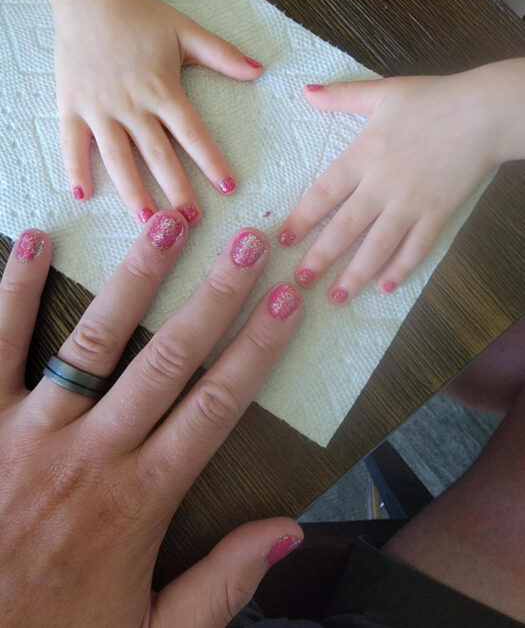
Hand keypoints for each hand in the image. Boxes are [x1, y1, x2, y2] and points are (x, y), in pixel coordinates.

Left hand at [0, 217, 301, 625]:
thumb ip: (222, 584)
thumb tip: (287, 531)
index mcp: (141, 499)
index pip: (218, 405)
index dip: (258, 348)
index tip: (286, 301)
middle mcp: (95, 454)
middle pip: (170, 358)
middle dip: (216, 296)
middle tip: (249, 243)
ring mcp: (33, 432)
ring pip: (95, 338)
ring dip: (136, 277)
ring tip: (167, 223)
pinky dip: (15, 290)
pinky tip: (35, 242)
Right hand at [55, 0, 262, 222]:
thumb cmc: (143, 15)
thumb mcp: (187, 32)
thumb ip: (223, 55)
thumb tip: (260, 70)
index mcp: (164, 90)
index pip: (192, 133)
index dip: (211, 161)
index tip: (228, 187)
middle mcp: (133, 104)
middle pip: (158, 155)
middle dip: (176, 190)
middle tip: (190, 221)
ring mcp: (100, 108)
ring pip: (118, 158)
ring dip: (133, 192)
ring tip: (148, 222)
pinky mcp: (72, 106)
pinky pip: (72, 142)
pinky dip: (75, 167)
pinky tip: (83, 195)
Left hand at [278, 68, 503, 302]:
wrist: (486, 111)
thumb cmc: (434, 99)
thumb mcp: (383, 92)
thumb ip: (342, 96)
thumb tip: (306, 92)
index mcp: (363, 156)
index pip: (323, 194)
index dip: (301, 219)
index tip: (283, 241)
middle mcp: (381, 186)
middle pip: (344, 228)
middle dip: (320, 257)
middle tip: (301, 282)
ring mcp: (411, 204)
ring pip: (377, 246)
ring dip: (355, 275)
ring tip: (337, 297)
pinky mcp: (437, 215)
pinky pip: (416, 248)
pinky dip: (401, 269)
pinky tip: (385, 287)